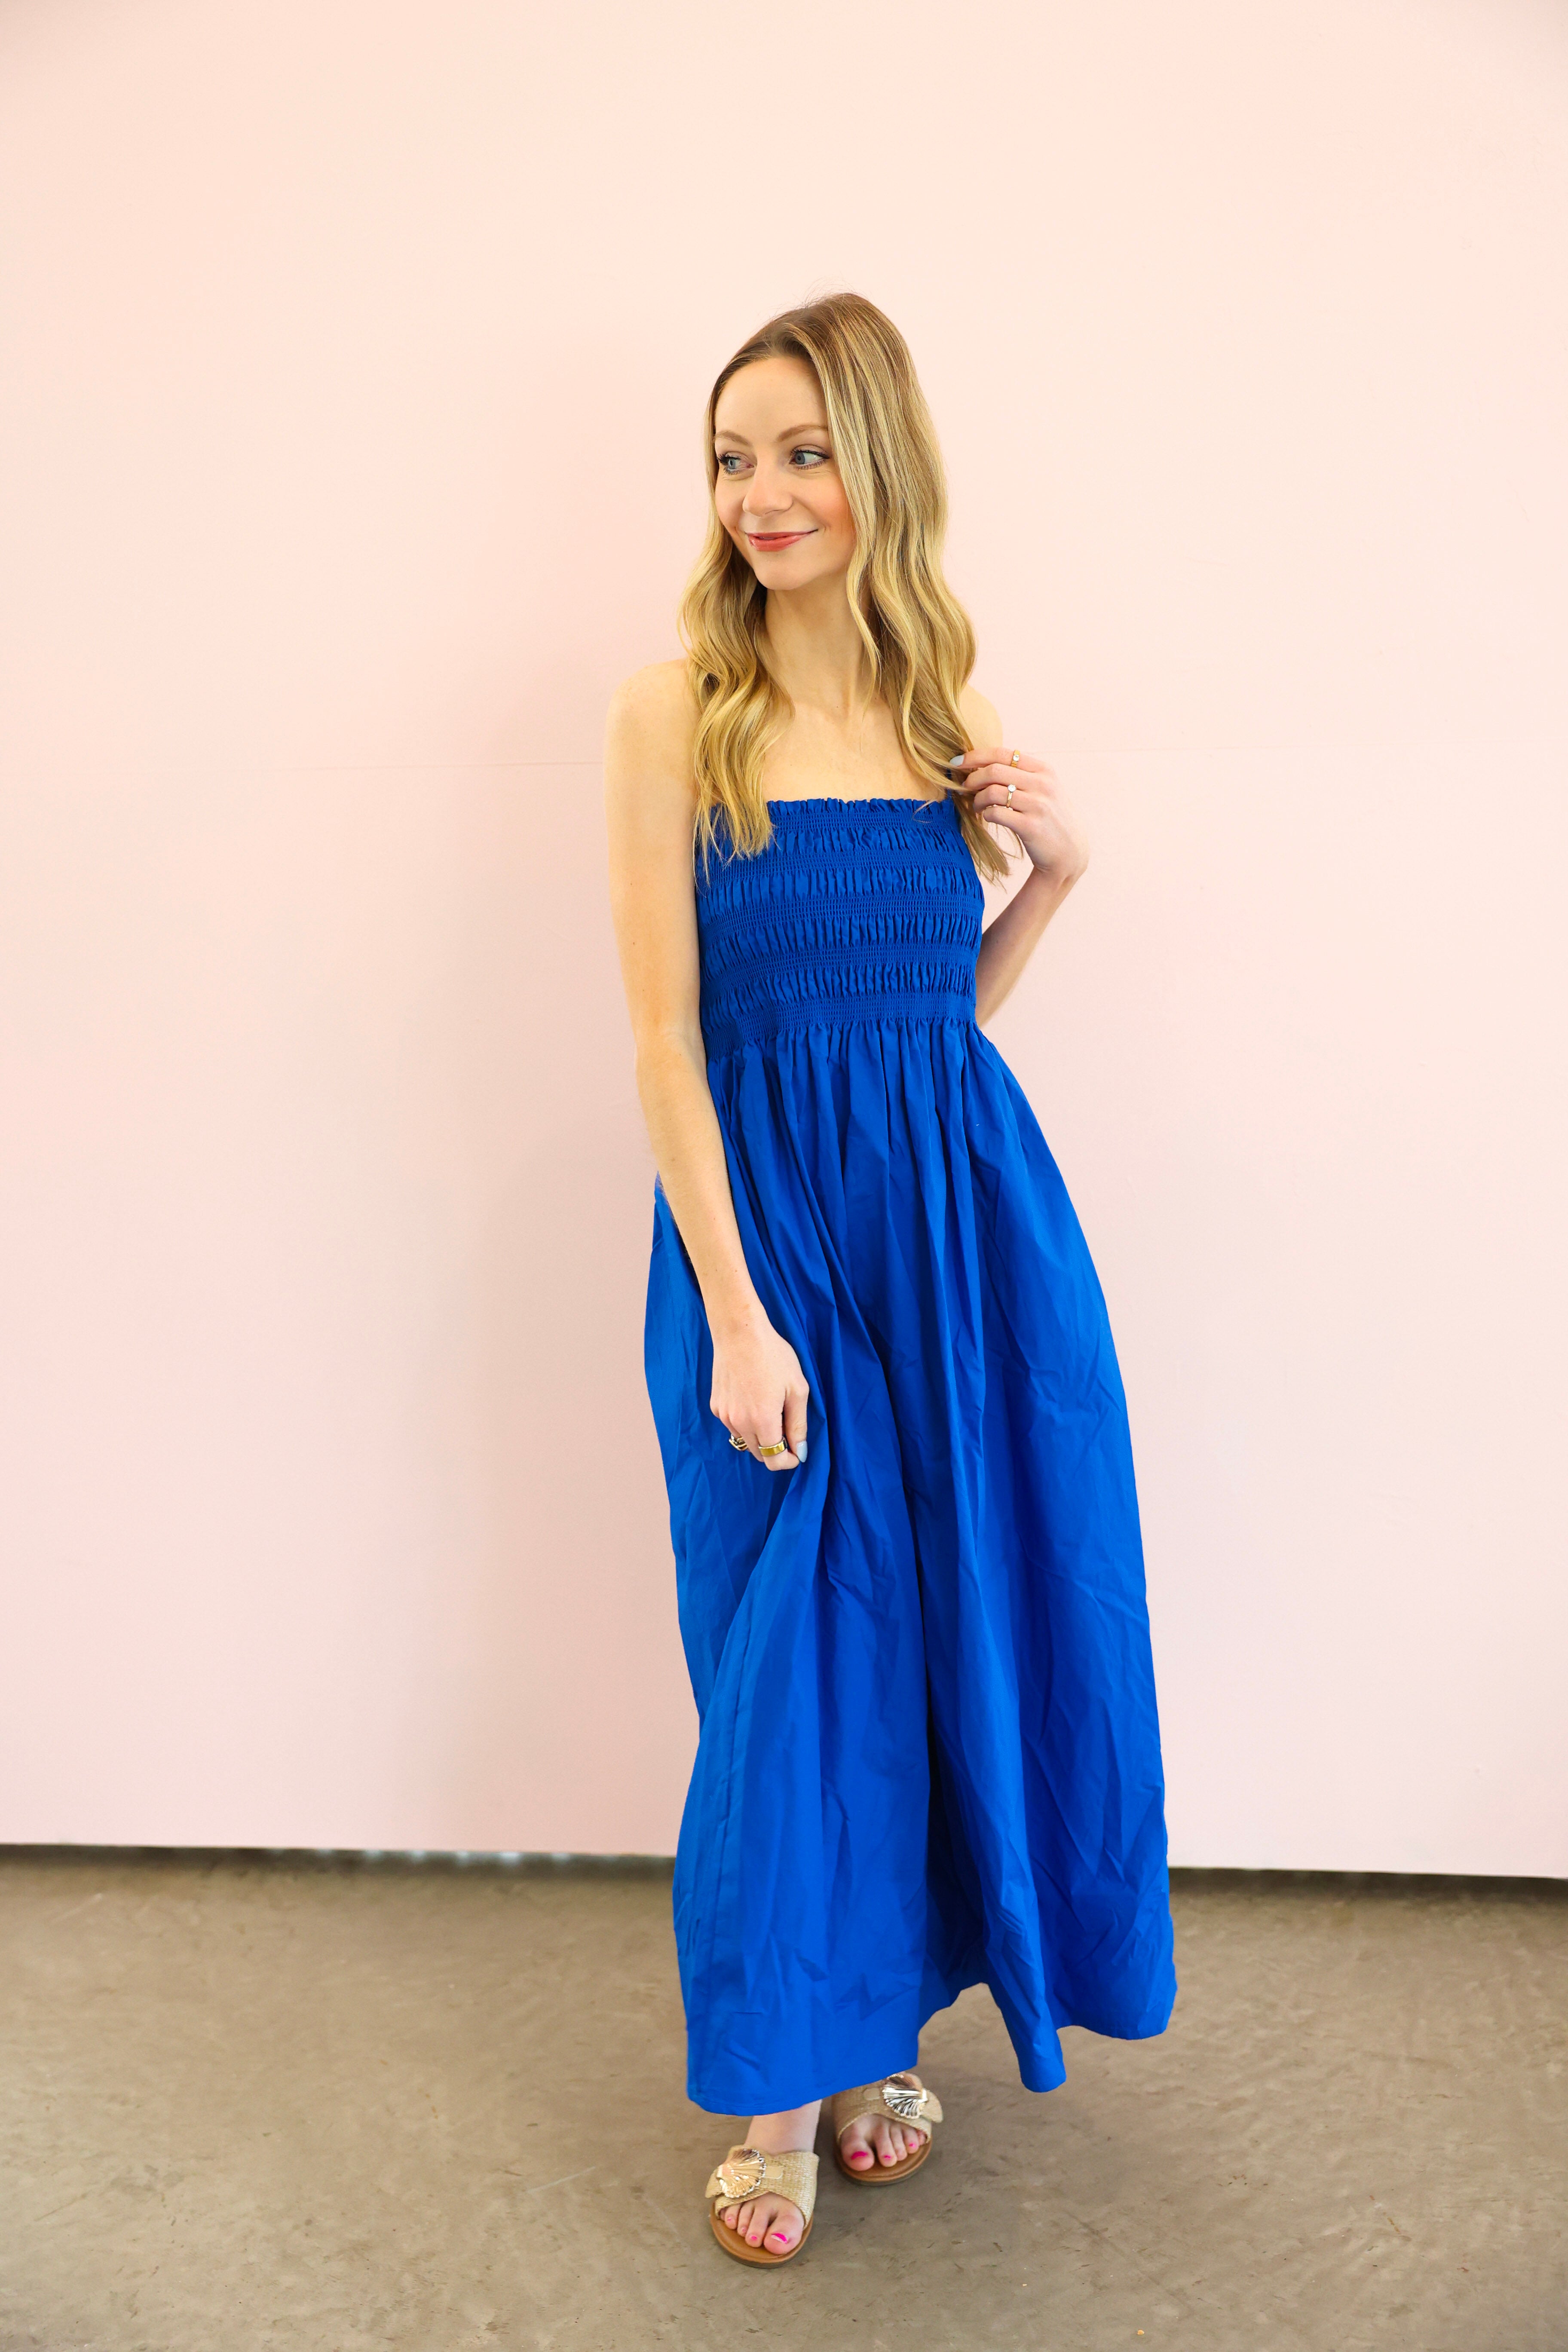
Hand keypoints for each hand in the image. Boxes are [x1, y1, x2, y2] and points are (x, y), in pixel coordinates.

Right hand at [710, 1305, 809, 1472]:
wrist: (739, 1332)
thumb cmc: (773, 1356)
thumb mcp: (797, 1389)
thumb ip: (799, 1425)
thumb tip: (801, 1452)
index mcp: (762, 1421)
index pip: (774, 1461)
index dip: (789, 1461)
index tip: (797, 1451)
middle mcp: (739, 1423)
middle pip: (759, 1454)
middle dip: (776, 1447)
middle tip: (786, 1422)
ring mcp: (724, 1416)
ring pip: (746, 1441)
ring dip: (760, 1434)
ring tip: (769, 1405)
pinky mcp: (715, 1406)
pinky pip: (734, 1425)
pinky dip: (745, 1421)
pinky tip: (752, 1397)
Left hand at [949, 748, 1089, 890]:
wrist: (1070, 851)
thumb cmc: (1050, 817)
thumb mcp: (1044, 788)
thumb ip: (1021, 774)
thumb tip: (982, 764)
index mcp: (1044, 770)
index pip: (1003, 753)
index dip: (976, 756)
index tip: (958, 762)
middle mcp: (1043, 784)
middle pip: (994, 771)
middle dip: (972, 778)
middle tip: (964, 788)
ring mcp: (1038, 805)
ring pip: (992, 792)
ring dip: (977, 800)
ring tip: (977, 807)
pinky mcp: (1031, 826)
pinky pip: (996, 814)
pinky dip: (986, 815)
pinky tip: (987, 817)